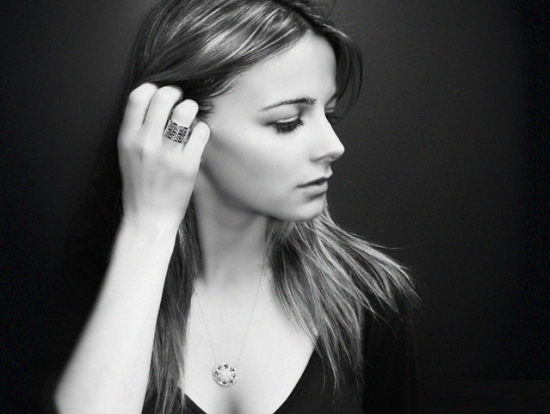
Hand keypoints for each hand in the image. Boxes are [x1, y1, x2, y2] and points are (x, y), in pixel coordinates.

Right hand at [117, 83, 209, 231]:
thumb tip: (155, 101)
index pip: (138, 97)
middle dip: (175, 93)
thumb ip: (136, 130)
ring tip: (191, 116)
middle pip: (163, 97)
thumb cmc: (139, 186)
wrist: (148, 218)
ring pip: (185, 111)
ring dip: (191, 108)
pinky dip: (201, 130)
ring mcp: (167, 155)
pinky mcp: (187, 166)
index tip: (161, 95)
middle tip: (180, 101)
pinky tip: (197, 137)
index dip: (153, 89)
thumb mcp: (127, 155)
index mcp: (127, 139)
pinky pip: (200, 133)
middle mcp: (146, 144)